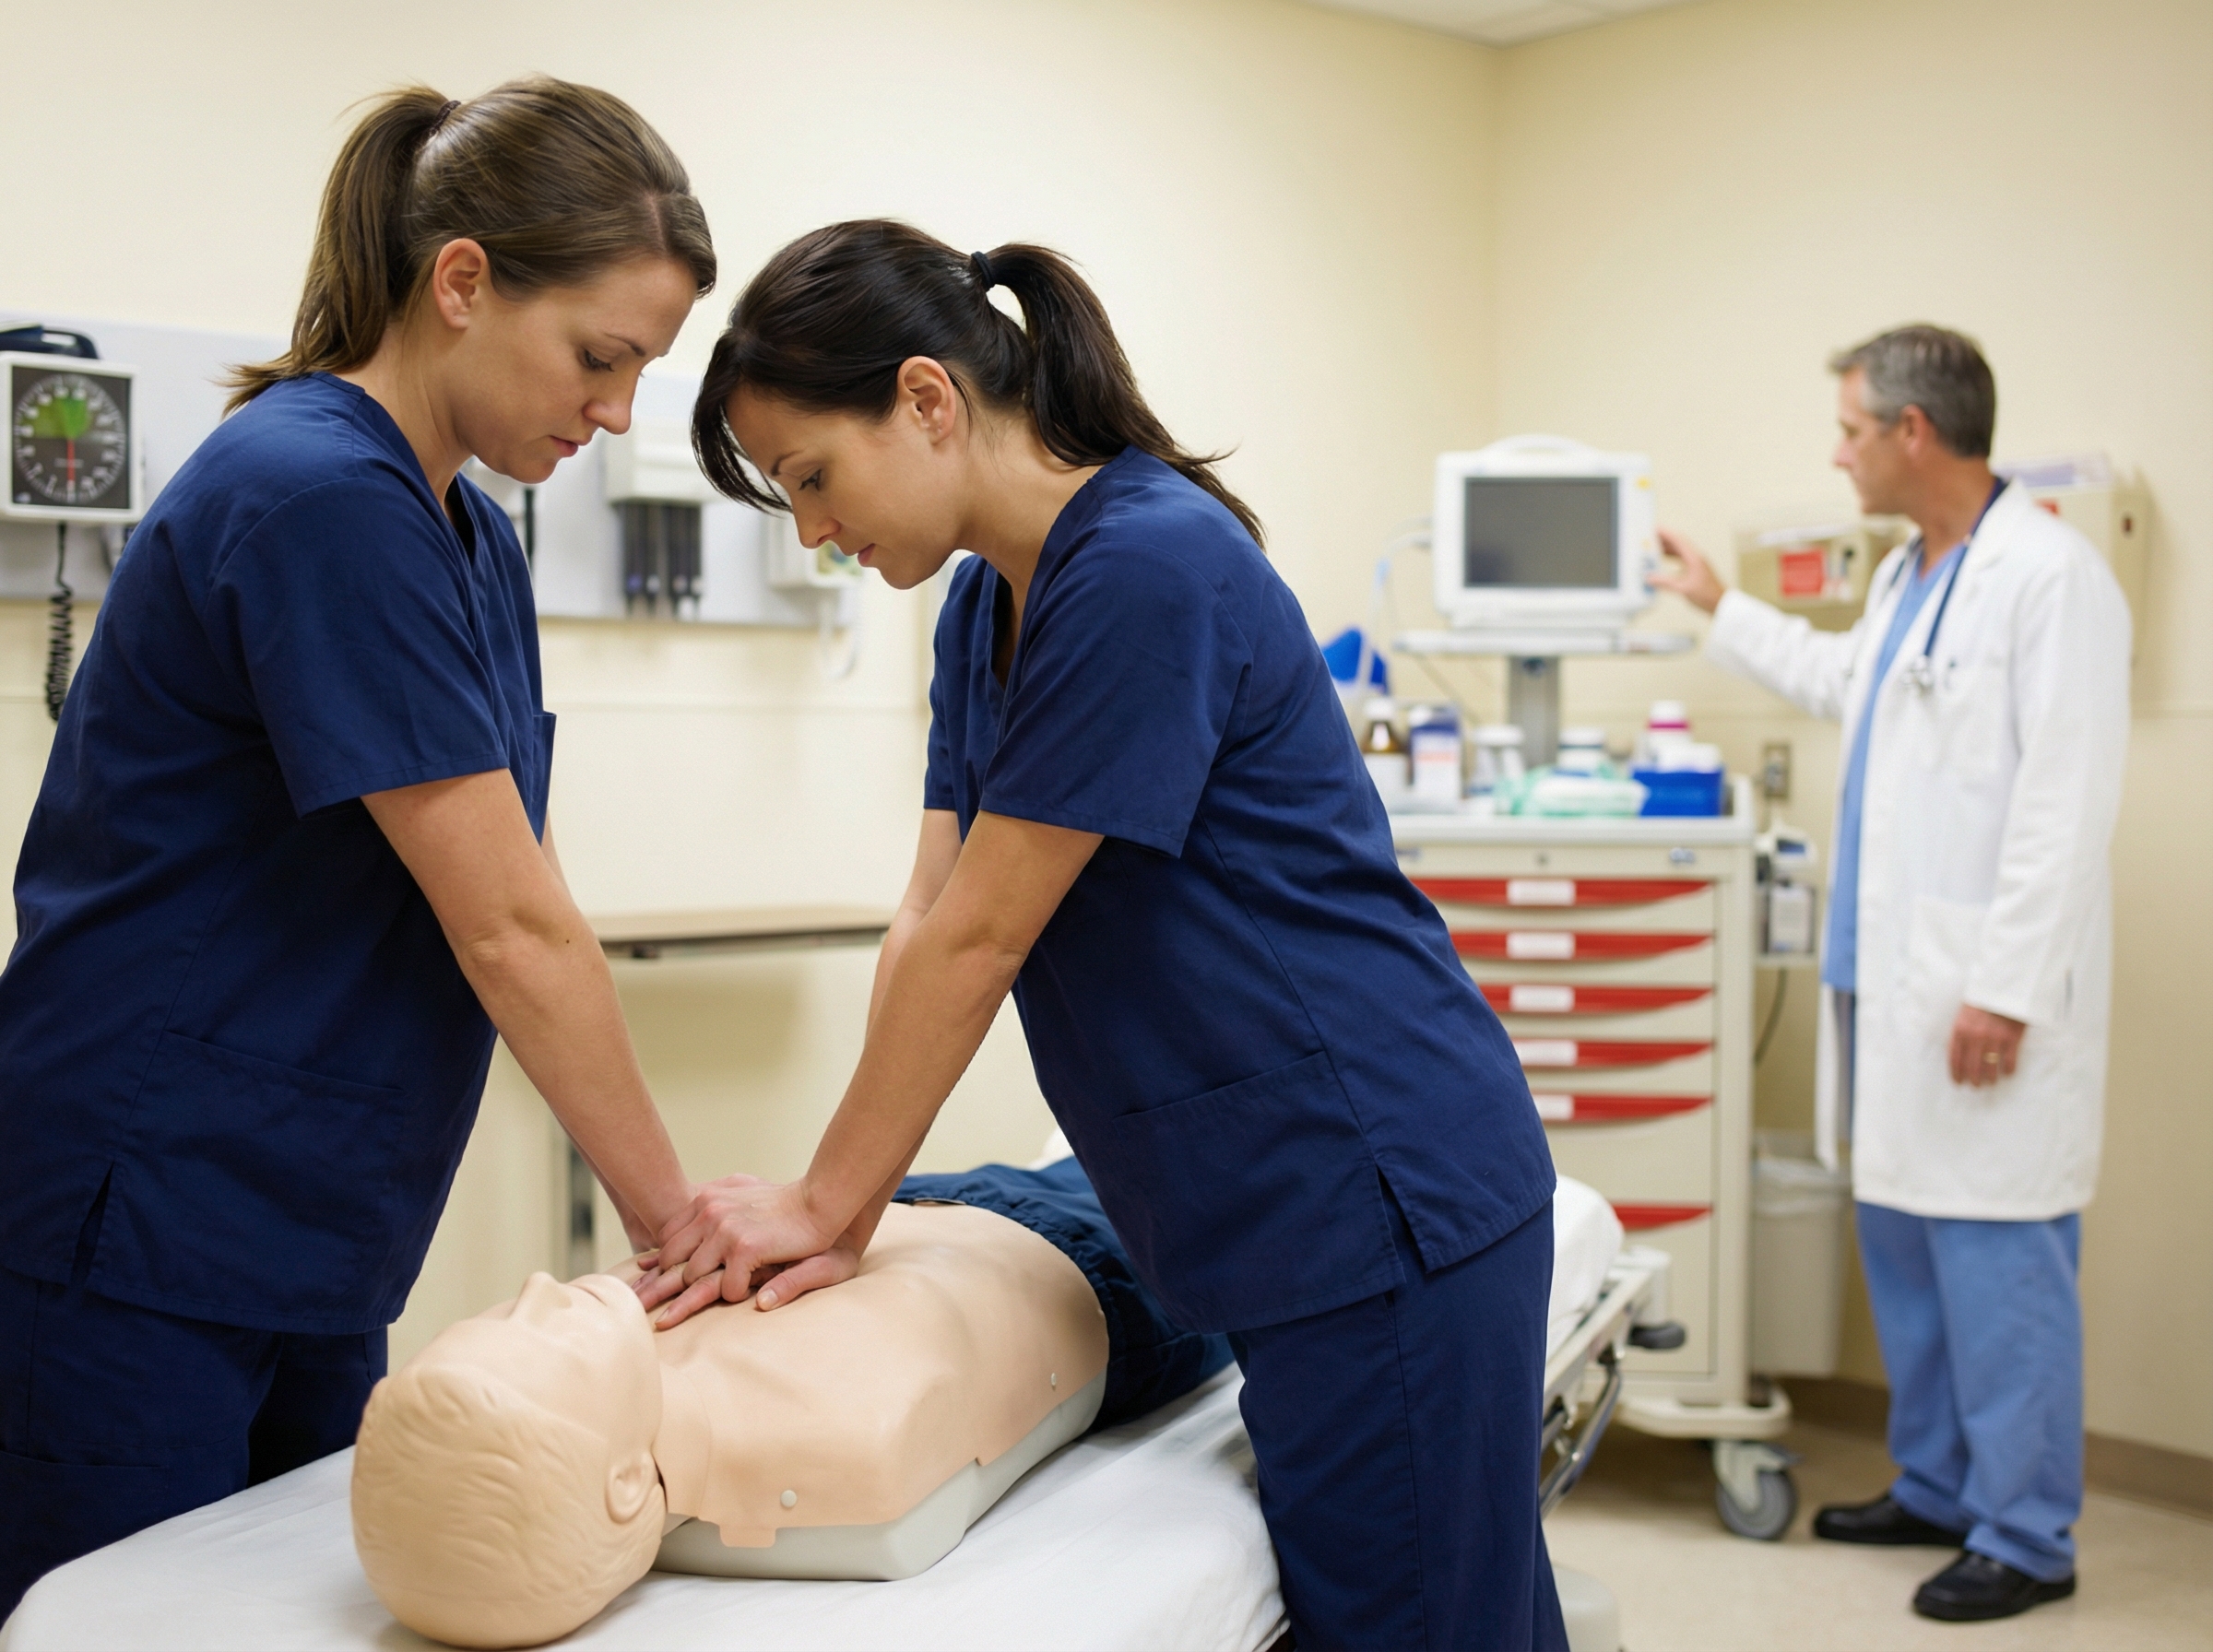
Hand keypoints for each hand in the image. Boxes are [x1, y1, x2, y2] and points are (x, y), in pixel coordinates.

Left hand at [633, 1174, 842, 1328]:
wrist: (821, 1201)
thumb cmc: (783, 1204)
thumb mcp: (739, 1198)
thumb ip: (710, 1213)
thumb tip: (685, 1229)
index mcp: (707, 1201)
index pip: (669, 1237)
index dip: (663, 1261)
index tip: (650, 1279)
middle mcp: (710, 1214)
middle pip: (672, 1259)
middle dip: (660, 1286)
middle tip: (643, 1307)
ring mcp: (726, 1232)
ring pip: (693, 1276)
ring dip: (693, 1297)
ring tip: (671, 1316)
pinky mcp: (745, 1249)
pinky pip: (727, 1287)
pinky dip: (734, 1294)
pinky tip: (745, 1295)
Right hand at [1652, 529, 1725, 613]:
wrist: (1721, 604)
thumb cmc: (1707, 595)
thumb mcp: (1683, 589)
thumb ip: (1665, 583)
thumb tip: (1650, 578)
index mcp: (1694, 558)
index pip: (1678, 540)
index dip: (1665, 533)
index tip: (1655, 528)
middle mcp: (1695, 558)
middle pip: (1677, 543)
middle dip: (1663, 538)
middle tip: (1651, 536)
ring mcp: (1695, 563)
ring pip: (1679, 550)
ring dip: (1666, 547)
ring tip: (1654, 546)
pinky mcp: (1694, 570)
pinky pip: (1680, 558)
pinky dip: (1670, 556)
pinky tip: (1663, 560)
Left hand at [1950, 1004, 2025, 1086]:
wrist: (2004, 986)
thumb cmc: (1983, 999)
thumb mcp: (1964, 1013)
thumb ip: (1961, 1031)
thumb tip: (1958, 1051)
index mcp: (1960, 1029)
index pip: (1954, 1058)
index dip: (1955, 1073)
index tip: (1958, 1082)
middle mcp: (1975, 1037)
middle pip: (1971, 1066)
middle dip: (1972, 1080)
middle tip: (1975, 1086)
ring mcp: (1994, 1038)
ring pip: (1990, 1068)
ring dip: (1990, 1078)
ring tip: (1991, 1082)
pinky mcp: (2012, 1038)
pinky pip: (2009, 1061)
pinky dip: (2008, 1070)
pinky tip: (2008, 1073)